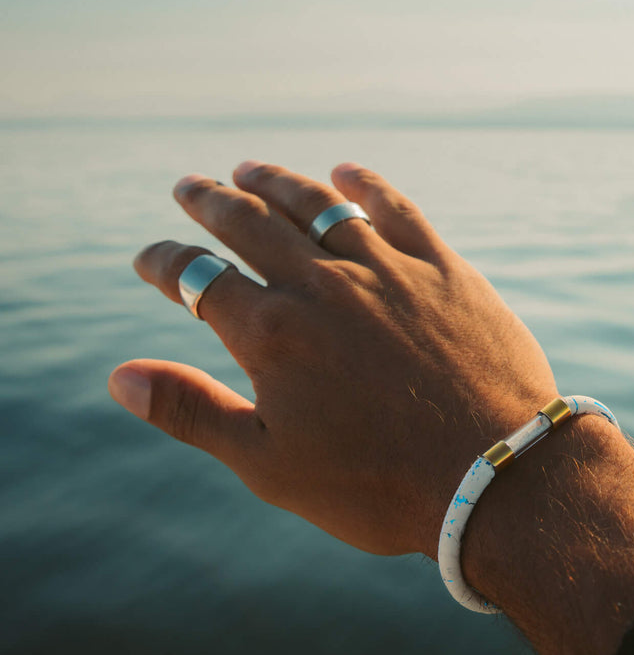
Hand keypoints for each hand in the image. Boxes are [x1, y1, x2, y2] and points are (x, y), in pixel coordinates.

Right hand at [109, 161, 557, 557]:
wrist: (493, 474)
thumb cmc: (378, 485)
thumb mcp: (270, 465)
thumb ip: (193, 414)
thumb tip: (119, 377)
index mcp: (271, 333)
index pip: (197, 278)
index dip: (165, 265)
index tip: (149, 258)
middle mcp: (322, 286)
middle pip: (251, 224)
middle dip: (211, 202)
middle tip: (190, 188)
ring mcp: (386, 270)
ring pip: (317, 205)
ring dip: (277, 182)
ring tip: (250, 169)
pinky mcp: (443, 268)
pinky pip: (396, 209)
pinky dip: (364, 185)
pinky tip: (345, 174)